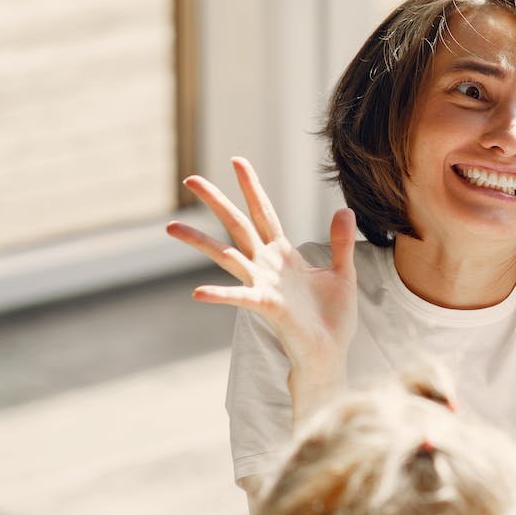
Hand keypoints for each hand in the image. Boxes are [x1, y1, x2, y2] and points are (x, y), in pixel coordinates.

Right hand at [167, 157, 358, 385]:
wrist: (331, 353)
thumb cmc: (333, 319)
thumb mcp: (342, 274)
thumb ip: (340, 243)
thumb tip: (344, 209)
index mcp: (285, 256)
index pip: (264, 213)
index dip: (252, 188)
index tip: (238, 161)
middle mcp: (267, 267)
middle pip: (237, 226)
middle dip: (216, 202)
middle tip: (190, 179)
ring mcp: (263, 286)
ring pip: (226, 257)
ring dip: (199, 242)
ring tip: (171, 227)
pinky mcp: (267, 307)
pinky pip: (240, 298)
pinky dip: (219, 295)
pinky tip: (197, 292)